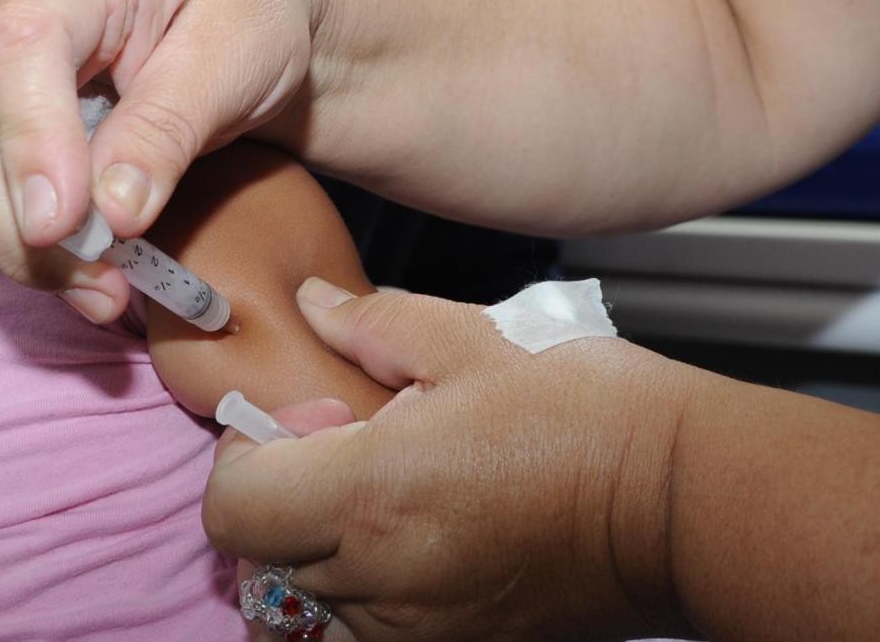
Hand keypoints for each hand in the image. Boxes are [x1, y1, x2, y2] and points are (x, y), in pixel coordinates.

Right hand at [0, 0, 322, 317]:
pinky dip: (14, 241)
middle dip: (22, 227)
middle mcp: (1, 10)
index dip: (30, 141)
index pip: (16, 48)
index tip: (67, 225)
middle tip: (105, 290)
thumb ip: (170, 126)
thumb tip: (111, 214)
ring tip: (104, 291)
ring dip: (17, 249)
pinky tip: (82, 268)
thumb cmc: (250, 5)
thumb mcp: (236, 53)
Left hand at [203, 280, 697, 641]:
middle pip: (263, 555)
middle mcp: (383, 581)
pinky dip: (359, 584)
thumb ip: (371, 324)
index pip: (235, 507)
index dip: (243, 453)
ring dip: (316, 541)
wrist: (679, 498)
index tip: (298, 417)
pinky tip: (411, 529)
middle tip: (343, 440)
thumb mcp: (467, 339)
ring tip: (380, 486)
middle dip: (279, 490)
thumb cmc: (581, 410)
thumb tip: (314, 305)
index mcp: (375, 496)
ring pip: (309, 599)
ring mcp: (420, 631)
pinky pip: (363, 629)